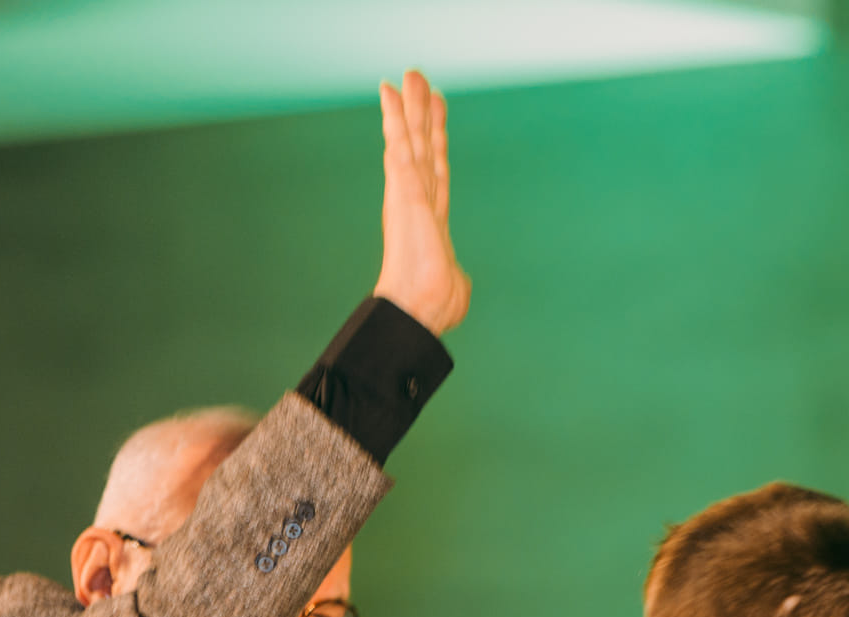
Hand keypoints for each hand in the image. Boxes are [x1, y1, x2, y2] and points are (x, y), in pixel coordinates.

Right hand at [374, 70, 469, 334]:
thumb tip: (458, 283)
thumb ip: (456, 276)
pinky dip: (395, 117)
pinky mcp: (403, 190)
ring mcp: (408, 193)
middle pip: (422, 147)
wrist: (419, 311)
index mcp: (431, 220)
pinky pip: (399, 145)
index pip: (435, 171)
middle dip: (422, 113)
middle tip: (420, 79)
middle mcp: (418, 201)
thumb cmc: (434, 307)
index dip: (435, 141)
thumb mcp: (455, 287)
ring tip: (410, 74)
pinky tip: (390, 91)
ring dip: (409, 105)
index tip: (436, 114)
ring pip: (411, 139)